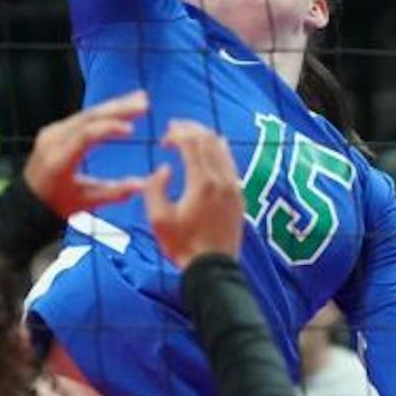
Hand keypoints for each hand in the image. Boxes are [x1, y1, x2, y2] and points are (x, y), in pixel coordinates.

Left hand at [22, 90, 151, 219]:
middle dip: (118, 109)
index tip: (132, 128)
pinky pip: (82, 116)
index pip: (85, 136)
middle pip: (87, 118)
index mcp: (59, 159)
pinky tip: (120, 105)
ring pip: (86, 114)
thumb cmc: (56, 205)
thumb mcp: (86, 202)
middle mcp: (53, 140)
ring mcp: (52, 132)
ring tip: (140, 97)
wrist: (27, 201)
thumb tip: (144, 184)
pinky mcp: (55, 130)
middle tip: (144, 103)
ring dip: (114, 105)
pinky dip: (103, 111)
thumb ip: (115, 192)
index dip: (109, 129)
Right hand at [142, 119, 247, 267]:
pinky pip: (231, 164)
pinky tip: (212, 151)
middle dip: (191, 129)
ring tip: (190, 136)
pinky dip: (219, 151)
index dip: (177, 133)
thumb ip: (155, 188)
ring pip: (223, 150)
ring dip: (206, 138)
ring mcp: (234, 187)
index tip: (164, 137)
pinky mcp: (239, 196)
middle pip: (209, 141)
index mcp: (201, 183)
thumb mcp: (158, 219)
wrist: (213, 267)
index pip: (192, 143)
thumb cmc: (182, 245)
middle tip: (175, 128)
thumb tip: (165, 169)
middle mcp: (222, 180)